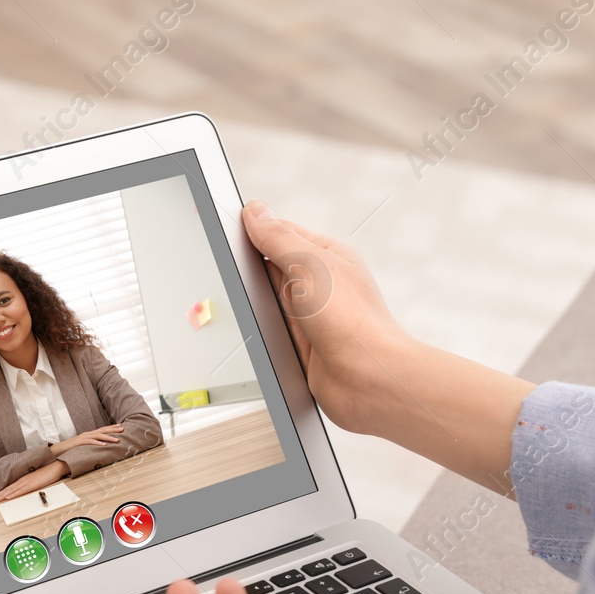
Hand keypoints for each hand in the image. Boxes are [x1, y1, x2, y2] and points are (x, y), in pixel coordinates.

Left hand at [0, 459, 68, 504]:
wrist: (54, 466)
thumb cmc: (46, 473)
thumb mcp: (34, 480)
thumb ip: (28, 484)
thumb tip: (23, 490)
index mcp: (22, 479)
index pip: (8, 488)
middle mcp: (21, 480)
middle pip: (6, 489)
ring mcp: (26, 482)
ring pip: (11, 491)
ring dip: (1, 496)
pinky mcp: (31, 485)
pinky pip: (20, 491)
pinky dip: (13, 494)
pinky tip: (7, 497)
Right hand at [51, 424, 124, 456]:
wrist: (59, 449)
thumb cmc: (72, 449)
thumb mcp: (84, 446)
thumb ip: (92, 445)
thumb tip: (101, 447)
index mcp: (89, 434)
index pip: (102, 429)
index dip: (111, 427)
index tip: (121, 426)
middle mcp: (87, 434)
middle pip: (102, 430)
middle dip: (113, 429)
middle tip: (123, 429)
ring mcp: (83, 437)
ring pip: (98, 435)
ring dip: (108, 437)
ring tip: (117, 439)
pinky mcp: (79, 443)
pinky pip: (90, 442)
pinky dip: (98, 443)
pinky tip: (104, 444)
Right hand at [242, 201, 533, 495]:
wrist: (369, 381)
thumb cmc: (354, 323)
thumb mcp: (310, 267)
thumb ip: (279, 239)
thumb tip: (256, 212)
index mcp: (326, 256)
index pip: (281, 232)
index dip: (254, 229)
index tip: (226, 227)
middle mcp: (318, 283)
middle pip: (270, 265)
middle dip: (248, 266)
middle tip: (225, 264)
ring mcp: (309, 314)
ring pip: (266, 298)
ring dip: (253, 300)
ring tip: (237, 296)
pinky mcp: (300, 343)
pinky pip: (269, 328)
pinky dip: (258, 327)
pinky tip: (249, 326)